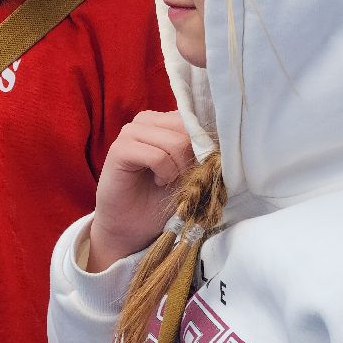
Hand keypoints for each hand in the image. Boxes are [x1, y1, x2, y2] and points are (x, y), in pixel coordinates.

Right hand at [84, 111, 195, 272]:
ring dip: (179, 168)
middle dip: (193, 158)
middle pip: (188, 128)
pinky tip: (157, 182)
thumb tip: (223, 144)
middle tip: (184, 177)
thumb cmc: (162, 197)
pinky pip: (157, 156)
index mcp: (163, 121)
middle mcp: (146, 120)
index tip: (205, 165)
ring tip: (167, 180)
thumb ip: (200, 152)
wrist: (133, 225)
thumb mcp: (190, 171)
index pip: (195, 117)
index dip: (206, 143)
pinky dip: (165, 173)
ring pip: (175, 142)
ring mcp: (130, 132)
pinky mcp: (119, 149)